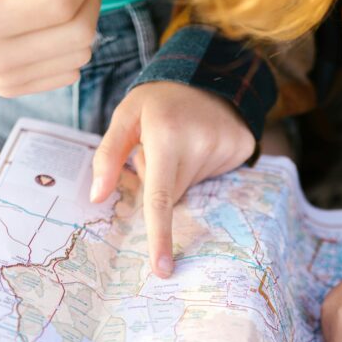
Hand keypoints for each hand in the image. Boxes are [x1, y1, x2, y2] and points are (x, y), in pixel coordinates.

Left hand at [90, 82, 255, 277]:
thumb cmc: (158, 100)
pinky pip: (216, 177)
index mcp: (165, 136)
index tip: (163, 267)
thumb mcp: (126, 115)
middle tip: (164, 146)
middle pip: (175, 193)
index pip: (160, 197)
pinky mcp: (242, 148)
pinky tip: (204, 140)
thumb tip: (98, 197)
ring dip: (184, 171)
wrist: (207, 73)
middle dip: (164, 179)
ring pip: (194, 186)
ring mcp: (225, 147)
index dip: (160, 235)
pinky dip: (205, 165)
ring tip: (185, 139)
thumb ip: (108, 156)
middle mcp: (199, 144)